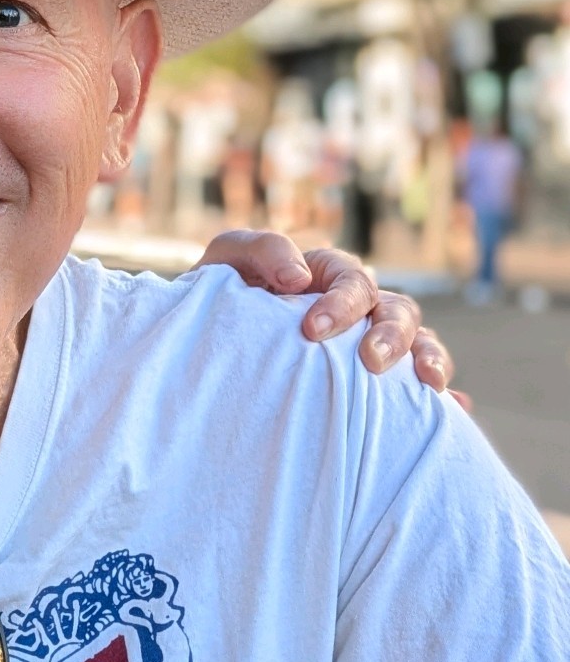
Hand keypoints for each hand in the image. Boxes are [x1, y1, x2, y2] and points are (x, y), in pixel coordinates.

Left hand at [196, 230, 466, 407]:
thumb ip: (261, 249)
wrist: (207, 333)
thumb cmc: (220, 289)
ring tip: (430, 384)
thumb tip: (299, 278)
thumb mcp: (229, 257)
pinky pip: (416, 385)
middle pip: (397, 311)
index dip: (340, 304)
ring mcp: (370, 340)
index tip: (311, 331)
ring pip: (420, 341)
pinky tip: (454, 412)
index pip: (353, 283)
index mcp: (330, 275)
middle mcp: (360, 306)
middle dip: (391, 335)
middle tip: (371, 362)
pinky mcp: (371, 376)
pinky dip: (442, 395)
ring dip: (430, 357)